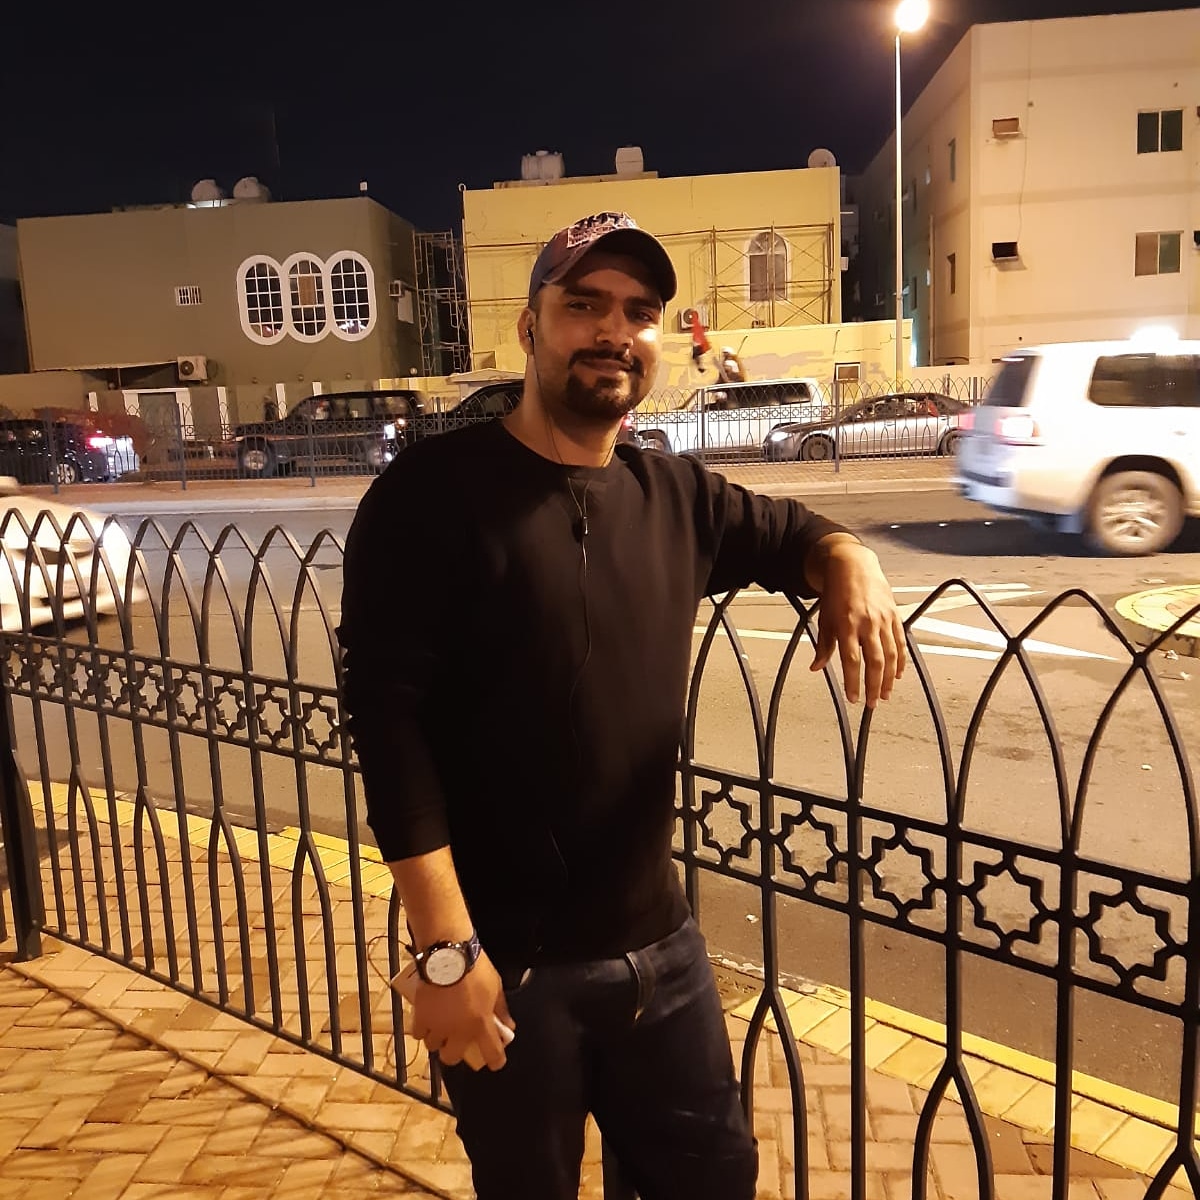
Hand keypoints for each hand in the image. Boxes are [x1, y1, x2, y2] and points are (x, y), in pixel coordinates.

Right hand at [411, 951, 514, 1070]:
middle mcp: (458, 1032)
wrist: (449, 954)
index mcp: (480, 1025)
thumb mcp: (496, 986)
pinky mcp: (420, 1017)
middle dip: (454, 1052)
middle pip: (452, 1058)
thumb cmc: (476, 968)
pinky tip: (427, 1019)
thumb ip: (501, 1009)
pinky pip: (418, 1033)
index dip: (495, 1060)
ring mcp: (437, 1026)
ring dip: (438, 1038)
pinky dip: (422, 1029)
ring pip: (433, 1046)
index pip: (492, 1054)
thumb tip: (508, 1025)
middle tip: (456, 1040)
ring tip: (440, 1025)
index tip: (495, 1062)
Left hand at [809, 537, 905, 706]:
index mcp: (846, 625)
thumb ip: (824, 645)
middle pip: (874, 661)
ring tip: (886, 694)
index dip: (853, 682)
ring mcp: (883, 620)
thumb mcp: (825, 618)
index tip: (853, 698)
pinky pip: (900, 642)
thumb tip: (816, 667)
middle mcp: (866, 623)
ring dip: (889, 678)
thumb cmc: (837, 592)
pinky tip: (899, 674)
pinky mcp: (894, 616)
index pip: (851, 660)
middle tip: (873, 703)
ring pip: (890, 654)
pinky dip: (901, 660)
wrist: (853, 566)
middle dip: (874, 685)